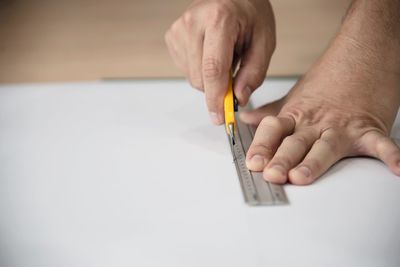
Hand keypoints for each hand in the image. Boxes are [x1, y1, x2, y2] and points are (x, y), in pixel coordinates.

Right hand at [165, 0, 275, 124]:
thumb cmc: (249, 13)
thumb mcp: (264, 41)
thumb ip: (253, 73)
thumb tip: (238, 98)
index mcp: (219, 19)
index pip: (213, 69)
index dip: (216, 98)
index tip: (220, 117)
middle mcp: (193, 22)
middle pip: (200, 78)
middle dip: (217, 88)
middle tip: (234, 75)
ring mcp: (179, 29)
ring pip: (192, 77)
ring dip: (209, 78)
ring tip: (223, 56)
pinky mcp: (172, 36)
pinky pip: (185, 69)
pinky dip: (200, 70)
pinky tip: (210, 53)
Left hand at [241, 35, 399, 184]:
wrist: (362, 52)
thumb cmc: (328, 79)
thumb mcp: (293, 97)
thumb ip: (269, 114)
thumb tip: (246, 120)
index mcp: (296, 115)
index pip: (273, 131)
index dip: (261, 147)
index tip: (252, 163)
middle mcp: (315, 123)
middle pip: (295, 142)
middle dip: (282, 159)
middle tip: (271, 174)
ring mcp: (342, 126)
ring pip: (325, 146)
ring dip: (314, 162)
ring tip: (302, 176)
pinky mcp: (369, 127)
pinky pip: (380, 143)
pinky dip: (390, 154)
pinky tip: (396, 168)